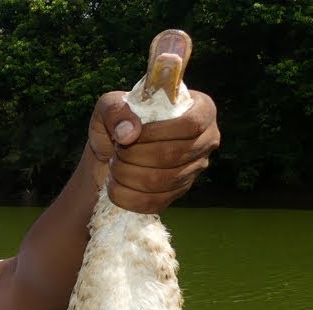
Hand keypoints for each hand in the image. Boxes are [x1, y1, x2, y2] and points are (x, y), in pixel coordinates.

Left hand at [86, 90, 218, 213]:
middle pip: (174, 155)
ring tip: (115, 165)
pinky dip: (127, 195)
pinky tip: (115, 185)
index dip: (157, 132)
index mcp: (200, 109)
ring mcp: (195, 169)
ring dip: (128, 175)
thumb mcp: (109, 105)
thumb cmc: (115, 123)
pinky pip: (155, 201)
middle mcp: (206, 140)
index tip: (130, 135)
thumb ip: (115, 110)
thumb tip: (129, 133)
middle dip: (135, 155)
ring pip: (162, 180)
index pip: (191, 124)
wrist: (107, 154)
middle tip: (116, 151)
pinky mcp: (179, 192)